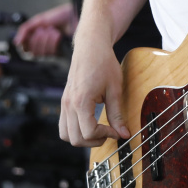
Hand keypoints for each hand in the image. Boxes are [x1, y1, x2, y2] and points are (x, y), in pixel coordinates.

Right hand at [15, 3, 77, 57]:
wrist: (74, 15)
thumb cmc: (59, 16)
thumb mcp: (39, 20)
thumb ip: (25, 30)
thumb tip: (16, 42)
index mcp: (38, 38)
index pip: (25, 49)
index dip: (26, 43)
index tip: (30, 35)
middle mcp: (44, 46)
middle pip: (32, 52)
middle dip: (37, 39)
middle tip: (43, 30)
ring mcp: (53, 50)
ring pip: (41, 53)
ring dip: (46, 39)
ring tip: (53, 30)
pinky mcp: (61, 53)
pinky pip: (51, 52)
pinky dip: (53, 41)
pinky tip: (58, 35)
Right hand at [59, 28, 129, 146]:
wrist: (90, 46)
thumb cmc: (103, 63)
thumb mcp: (115, 89)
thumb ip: (117, 114)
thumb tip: (123, 134)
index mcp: (81, 101)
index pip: (89, 133)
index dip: (105, 136)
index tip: (116, 131)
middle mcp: (69, 104)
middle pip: (75, 139)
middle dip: (94, 141)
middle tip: (109, 133)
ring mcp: (64, 103)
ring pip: (65, 135)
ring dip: (82, 138)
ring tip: (98, 130)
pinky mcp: (64, 101)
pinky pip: (63, 125)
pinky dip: (75, 130)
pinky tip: (90, 123)